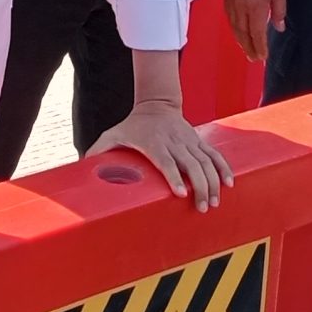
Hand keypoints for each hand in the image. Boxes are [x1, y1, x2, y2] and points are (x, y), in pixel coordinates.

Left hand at [86, 102, 232, 211]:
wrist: (156, 104)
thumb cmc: (133, 125)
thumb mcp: (113, 133)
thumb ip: (99, 150)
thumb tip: (81, 166)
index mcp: (155, 143)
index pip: (167, 162)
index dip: (174, 177)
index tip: (180, 194)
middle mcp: (175, 142)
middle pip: (192, 165)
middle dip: (200, 187)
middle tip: (202, 207)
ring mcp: (189, 142)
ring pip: (206, 162)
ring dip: (213, 183)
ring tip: (214, 202)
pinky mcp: (198, 142)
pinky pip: (215, 155)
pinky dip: (224, 168)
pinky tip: (230, 183)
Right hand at [223, 0, 285, 63]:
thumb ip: (279, 10)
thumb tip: (279, 26)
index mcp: (255, 6)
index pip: (257, 33)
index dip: (260, 47)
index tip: (262, 56)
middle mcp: (241, 6)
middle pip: (243, 34)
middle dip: (249, 48)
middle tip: (253, 58)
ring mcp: (231, 1)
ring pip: (234, 27)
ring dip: (240, 40)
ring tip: (245, 48)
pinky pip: (229, 17)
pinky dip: (233, 28)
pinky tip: (237, 30)